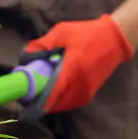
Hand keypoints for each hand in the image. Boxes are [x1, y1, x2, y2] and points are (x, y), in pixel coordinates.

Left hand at [20, 15, 134, 113]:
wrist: (114, 39)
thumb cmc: (87, 34)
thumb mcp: (61, 32)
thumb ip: (42, 45)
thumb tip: (26, 57)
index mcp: (72, 71)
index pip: (50, 95)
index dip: (35, 100)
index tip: (23, 97)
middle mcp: (79, 86)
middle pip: (53, 104)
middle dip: (38, 100)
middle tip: (28, 91)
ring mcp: (86, 93)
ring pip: (61, 105)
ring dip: (48, 101)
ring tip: (38, 89)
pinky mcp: (89, 95)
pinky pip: (69, 103)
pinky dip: (59, 100)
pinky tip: (52, 89)